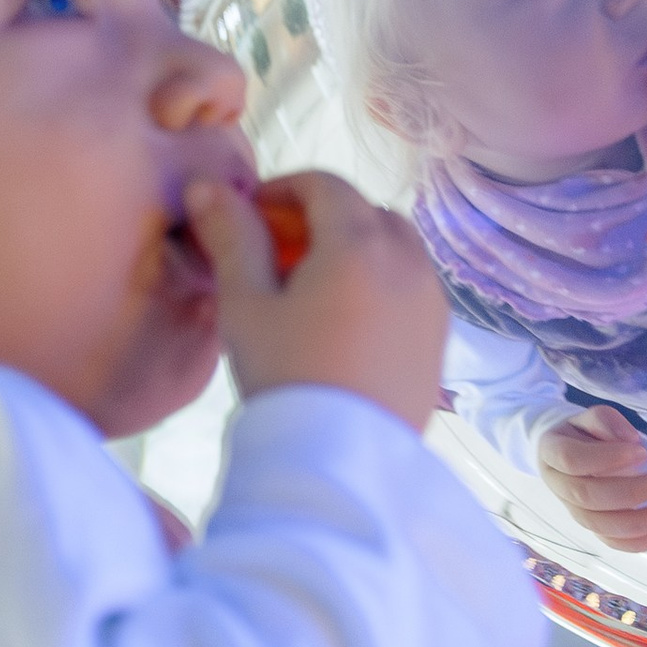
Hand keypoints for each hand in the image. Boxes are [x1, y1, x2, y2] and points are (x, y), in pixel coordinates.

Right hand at [185, 168, 447, 430]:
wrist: (339, 461)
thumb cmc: (285, 377)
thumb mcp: (246, 306)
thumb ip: (232, 239)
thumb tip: (207, 188)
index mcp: (359, 244)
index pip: (326, 185)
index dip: (284, 189)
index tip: (252, 216)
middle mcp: (408, 261)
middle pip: (366, 211)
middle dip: (323, 218)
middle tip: (280, 255)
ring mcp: (431, 299)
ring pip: (397, 246)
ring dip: (358, 248)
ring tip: (315, 290)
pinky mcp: (440, 336)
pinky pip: (412, 285)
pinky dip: (382, 282)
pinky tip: (347, 323)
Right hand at [539, 403, 646, 552]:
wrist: (567, 454)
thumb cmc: (584, 434)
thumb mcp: (590, 417)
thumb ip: (607, 421)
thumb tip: (631, 440)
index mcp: (551, 452)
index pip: (572, 459)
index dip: (606, 458)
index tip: (643, 452)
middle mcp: (557, 486)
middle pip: (588, 497)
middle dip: (632, 493)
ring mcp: (571, 510)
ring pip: (599, 525)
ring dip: (640, 523)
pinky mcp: (590, 527)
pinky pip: (610, 542)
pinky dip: (638, 543)